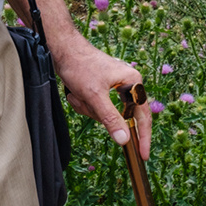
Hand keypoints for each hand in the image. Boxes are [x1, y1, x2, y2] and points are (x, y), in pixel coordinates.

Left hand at [52, 38, 152, 159]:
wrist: (63, 50)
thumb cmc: (80, 67)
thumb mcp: (95, 96)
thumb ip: (111, 118)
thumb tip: (124, 140)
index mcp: (133, 82)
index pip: (143, 116)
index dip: (143, 137)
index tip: (143, 156)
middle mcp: (128, 84)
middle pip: (120, 116)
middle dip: (98, 113)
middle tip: (85, 101)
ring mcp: (115, 86)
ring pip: (105, 114)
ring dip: (88, 108)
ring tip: (77, 94)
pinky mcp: (103, 89)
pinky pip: (97, 108)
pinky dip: (84, 104)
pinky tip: (75, 93)